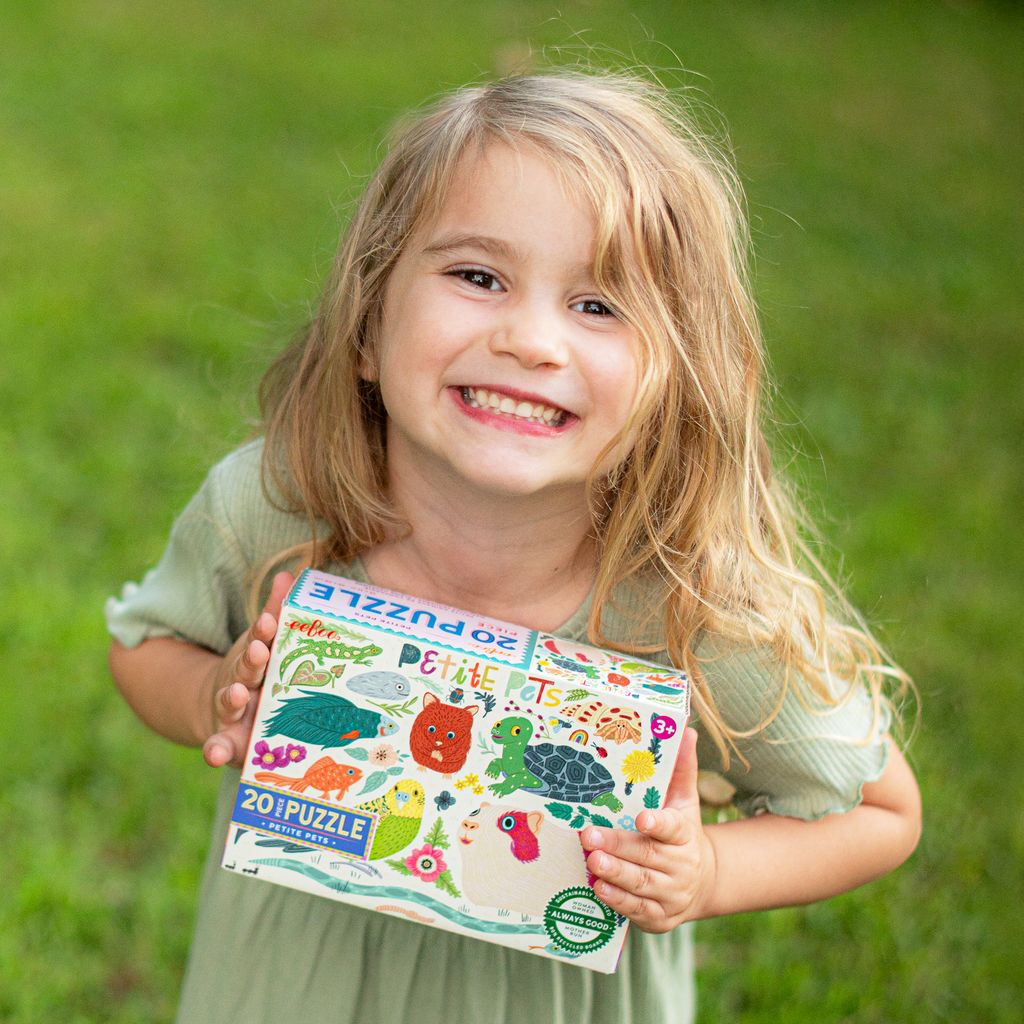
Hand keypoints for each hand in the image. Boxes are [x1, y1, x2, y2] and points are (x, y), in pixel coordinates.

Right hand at [202, 572, 293, 768]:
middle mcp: (240, 681)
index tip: (267, 622)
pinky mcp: (226, 740)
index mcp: (253, 658)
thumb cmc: (254, 673)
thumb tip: (288, 574)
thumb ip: (274, 612)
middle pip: (245, 669)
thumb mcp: (261, 643)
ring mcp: (231, 711)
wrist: (224, 709)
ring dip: (235, 697)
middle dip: (251, 660)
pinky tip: (213, 755)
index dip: (263, 631)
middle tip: (258, 651)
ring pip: (231, 701)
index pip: (260, 640)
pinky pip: (219, 745)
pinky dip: (214, 750)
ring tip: (240, 694)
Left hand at [579, 728, 716, 931]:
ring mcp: (671, 893)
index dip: (658, 823)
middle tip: (589, 836)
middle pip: (648, 855)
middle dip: (618, 846)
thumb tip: (685, 728)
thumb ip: (681, 768)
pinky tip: (599, 889)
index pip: (673, 827)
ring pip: (642, 884)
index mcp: (684, 834)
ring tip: (592, 862)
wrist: (702, 882)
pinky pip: (638, 910)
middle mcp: (681, 865)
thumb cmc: (680, 833)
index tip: (643, 818)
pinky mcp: (659, 917)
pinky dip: (619, 901)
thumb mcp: (683, 801)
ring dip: (615, 874)